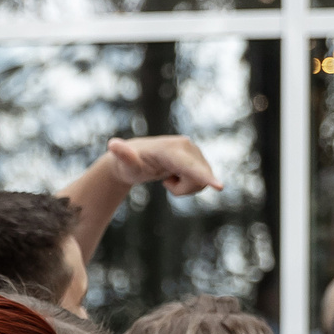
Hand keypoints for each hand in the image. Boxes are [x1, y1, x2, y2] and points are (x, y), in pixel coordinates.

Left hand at [104, 135, 222, 196]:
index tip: (220, 187)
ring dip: (184, 188)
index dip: (204, 177)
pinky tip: (175, 175)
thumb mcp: (123, 162)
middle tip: (164, 181)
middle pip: (198, 179)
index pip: (189, 166)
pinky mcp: (199, 158)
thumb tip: (113, 145)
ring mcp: (194, 151)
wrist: (135, 159)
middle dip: (182, 189)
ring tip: (168, 177)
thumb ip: (122, 154)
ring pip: (201, 182)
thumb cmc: (128, 162)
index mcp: (170, 149)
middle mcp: (187, 146)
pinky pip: (202, 181)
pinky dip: (187, 185)